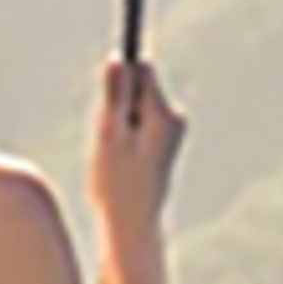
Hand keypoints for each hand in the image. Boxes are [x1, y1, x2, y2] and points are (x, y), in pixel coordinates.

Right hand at [89, 54, 186, 241]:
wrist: (134, 225)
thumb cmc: (119, 185)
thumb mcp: (110, 136)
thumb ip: (115, 96)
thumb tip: (117, 58)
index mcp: (163, 114)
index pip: (141, 70)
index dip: (118, 81)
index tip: (108, 103)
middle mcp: (173, 118)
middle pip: (137, 87)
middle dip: (116, 104)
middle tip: (109, 139)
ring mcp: (170, 131)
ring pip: (134, 108)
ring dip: (117, 123)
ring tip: (114, 154)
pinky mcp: (163, 142)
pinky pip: (136, 124)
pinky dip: (123, 137)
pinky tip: (121, 161)